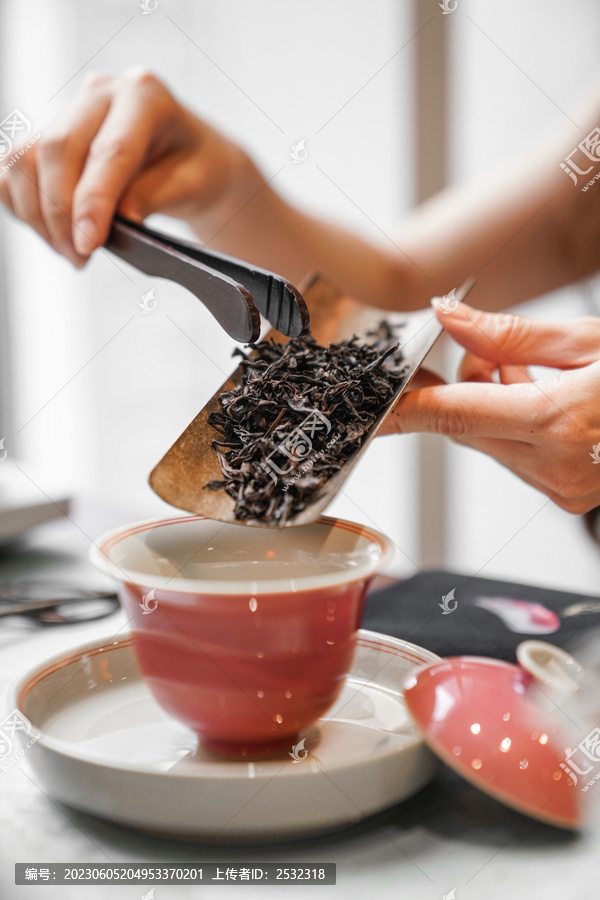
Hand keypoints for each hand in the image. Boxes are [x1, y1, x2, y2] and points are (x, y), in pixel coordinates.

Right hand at [0, 68, 249, 265]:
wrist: (190, 158)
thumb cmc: (196, 169)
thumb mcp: (191, 185)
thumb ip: (152, 196)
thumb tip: (117, 219)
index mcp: (145, 95)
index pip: (109, 151)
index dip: (92, 201)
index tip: (87, 244)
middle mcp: (101, 93)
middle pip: (58, 150)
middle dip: (61, 214)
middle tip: (79, 257)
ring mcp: (69, 109)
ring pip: (25, 159)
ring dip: (39, 216)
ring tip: (70, 252)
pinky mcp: (47, 132)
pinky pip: (14, 169)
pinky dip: (23, 205)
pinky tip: (51, 232)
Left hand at [380, 302, 599, 513]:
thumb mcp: (591, 342)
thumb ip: (511, 334)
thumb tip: (450, 318)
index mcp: (559, 423)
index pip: (454, 414)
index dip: (406, 408)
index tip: (374, 406)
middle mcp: (556, 466)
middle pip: (466, 427)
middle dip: (468, 387)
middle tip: (500, 354)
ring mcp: (563, 487)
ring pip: (490, 443)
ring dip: (497, 408)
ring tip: (547, 379)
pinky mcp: (569, 495)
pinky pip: (518, 458)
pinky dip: (522, 430)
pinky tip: (557, 406)